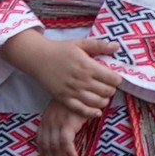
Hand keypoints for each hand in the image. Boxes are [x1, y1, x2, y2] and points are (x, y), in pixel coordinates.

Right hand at [0, 31, 119, 118]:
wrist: (37, 57)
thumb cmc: (60, 49)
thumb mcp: (79, 43)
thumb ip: (99, 45)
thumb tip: (117, 46)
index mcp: (87, 65)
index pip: (112, 78)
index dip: (117, 79)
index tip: (114, 77)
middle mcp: (82, 80)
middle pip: (107, 91)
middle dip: (111, 89)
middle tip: (107, 85)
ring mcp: (73, 91)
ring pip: (98, 102)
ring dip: (104, 100)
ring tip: (102, 95)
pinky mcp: (65, 98)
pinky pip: (82, 110)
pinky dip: (92, 112)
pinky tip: (96, 110)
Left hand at [35, 96, 89, 155]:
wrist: (84, 91)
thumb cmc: (76, 104)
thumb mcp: (64, 115)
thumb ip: (61, 127)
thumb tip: (64, 147)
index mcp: (46, 120)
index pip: (41, 142)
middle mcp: (49, 121)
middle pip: (46, 146)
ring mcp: (57, 121)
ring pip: (55, 146)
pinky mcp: (67, 122)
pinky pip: (65, 141)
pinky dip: (69, 152)